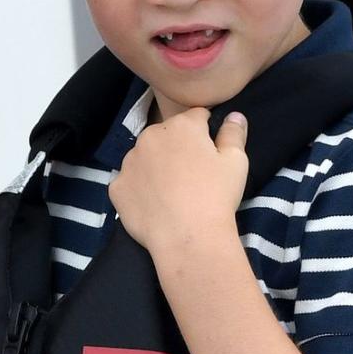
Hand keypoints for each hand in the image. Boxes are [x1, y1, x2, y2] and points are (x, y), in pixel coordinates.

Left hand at [109, 108, 247, 257]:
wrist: (188, 238)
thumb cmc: (217, 196)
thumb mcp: (236, 162)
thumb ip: (234, 133)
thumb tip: (235, 116)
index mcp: (181, 125)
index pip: (197, 116)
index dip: (206, 133)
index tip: (211, 153)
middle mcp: (150, 136)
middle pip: (167, 135)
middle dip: (178, 147)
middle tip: (192, 175)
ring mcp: (129, 161)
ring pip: (145, 156)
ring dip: (156, 166)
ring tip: (172, 192)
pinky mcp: (116, 186)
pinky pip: (130, 181)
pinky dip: (140, 189)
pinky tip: (155, 205)